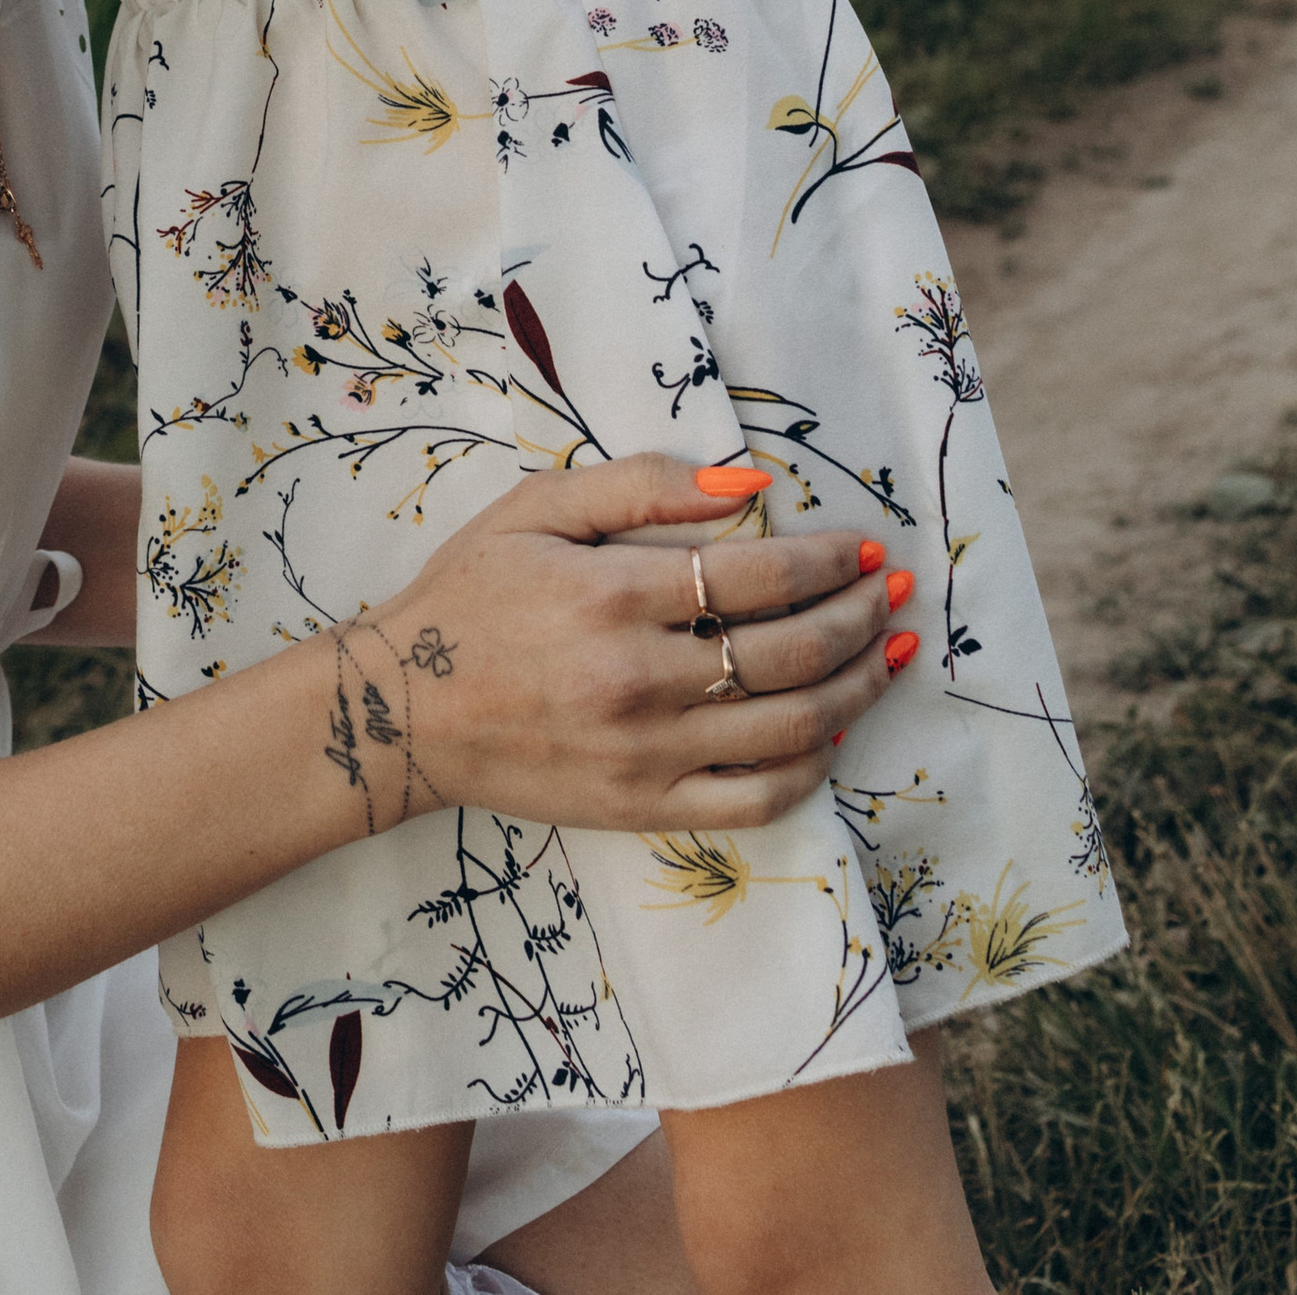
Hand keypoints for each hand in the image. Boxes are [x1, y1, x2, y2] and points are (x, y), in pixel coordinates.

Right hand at [326, 457, 896, 841]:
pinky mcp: (645, 810)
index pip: (760, 576)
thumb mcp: (539, 509)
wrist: (407, 709)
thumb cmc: (472, 594)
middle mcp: (640, 678)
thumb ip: (642, 486)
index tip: (864, 549)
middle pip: (792, 653)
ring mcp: (648, 754)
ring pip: (792, 728)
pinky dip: (811, 768)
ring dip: (857, 689)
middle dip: (859, 619)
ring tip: (887, 656)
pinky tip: (833, 732)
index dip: (829, 562)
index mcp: (615, 594)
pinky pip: (757, 799)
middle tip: (890, 594)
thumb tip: (748, 486)